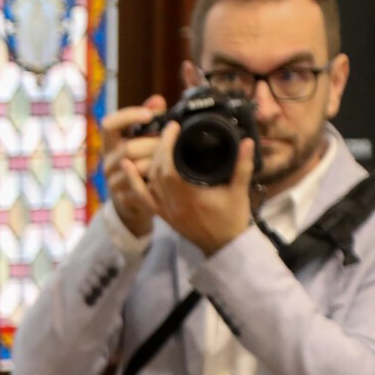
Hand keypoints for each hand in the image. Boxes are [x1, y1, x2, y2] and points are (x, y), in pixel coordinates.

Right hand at [99, 96, 165, 237]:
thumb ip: (148, 119)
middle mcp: (107, 162)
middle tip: (170, 143)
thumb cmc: (140, 163)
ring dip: (156, 162)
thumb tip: (157, 100)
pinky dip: (156, 180)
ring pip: (135, 168)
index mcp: (109, 144)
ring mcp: (113, 182)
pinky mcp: (123, 198)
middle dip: (152, 144)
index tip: (148, 115)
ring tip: (172, 158)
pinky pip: (141, 187)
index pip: (108, 125)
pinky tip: (167, 175)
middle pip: (127, 148)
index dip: (127, 117)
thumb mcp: (140, 140)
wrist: (132, 201)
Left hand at [145, 121, 255, 254]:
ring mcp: (165, 210)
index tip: (173, 128)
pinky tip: (126, 166)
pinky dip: (133, 181)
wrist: (224, 246)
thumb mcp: (239, 191)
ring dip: (150, 160)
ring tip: (157, 142)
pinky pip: (142, 198)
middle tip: (168, 131)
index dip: (167, 145)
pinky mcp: (162, 215)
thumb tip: (248, 141)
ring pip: (149, 182)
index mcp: (191, 197)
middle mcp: (174, 204)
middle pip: (157, 171)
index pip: (169, 167)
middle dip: (160, 148)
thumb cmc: (232, 219)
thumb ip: (243, 165)